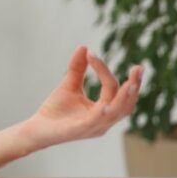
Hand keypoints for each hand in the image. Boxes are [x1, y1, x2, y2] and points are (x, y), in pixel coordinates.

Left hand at [20, 46, 141, 151]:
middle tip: (139, 68)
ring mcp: (95, 127)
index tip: (91, 53)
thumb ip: (77, 68)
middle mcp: (104, 121)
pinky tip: (107, 104)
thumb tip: (84, 47)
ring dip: (125, 97)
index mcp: (103, 111)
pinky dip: (104, 112)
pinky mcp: (81, 130)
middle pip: (126, 104)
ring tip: (131, 83)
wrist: (36, 129)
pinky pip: (98, 121)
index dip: (104, 70)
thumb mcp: (69, 85)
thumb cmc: (55, 111)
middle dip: (134, 87)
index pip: (112, 89)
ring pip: (117, 113)